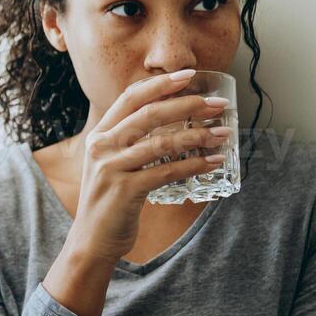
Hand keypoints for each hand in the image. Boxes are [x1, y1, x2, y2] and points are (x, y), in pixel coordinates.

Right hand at [71, 69, 227, 262]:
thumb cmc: (110, 201)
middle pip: (149, 114)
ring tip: (223, 134)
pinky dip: (193, 165)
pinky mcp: (125, 190)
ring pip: (161, 143)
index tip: (189, 75)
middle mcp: (102, 147)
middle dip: (187, 105)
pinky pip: (166, 172)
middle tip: (217, 104)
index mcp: (99, 135)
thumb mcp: (112, 164)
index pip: (130, 98)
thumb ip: (130, 141)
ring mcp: (112, 168)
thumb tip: (169, 119)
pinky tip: (212, 162)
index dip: (160, 84)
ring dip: (198, 136)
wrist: (92, 240)